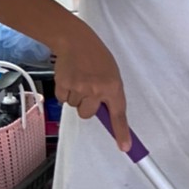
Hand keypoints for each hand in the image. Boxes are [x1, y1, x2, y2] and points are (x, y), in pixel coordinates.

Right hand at [53, 24, 129, 150]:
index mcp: (113, 87)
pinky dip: (64, 91)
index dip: (121, 132)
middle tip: (88, 89)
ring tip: (79, 78)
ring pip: (75, 106)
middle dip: (86, 106)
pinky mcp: (64, 85)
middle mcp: (97, 90)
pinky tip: (70, 77)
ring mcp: (79, 88)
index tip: (125, 147)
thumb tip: (105, 113)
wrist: (75, 40)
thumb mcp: (111, 74)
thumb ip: (109, 93)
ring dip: (76, 96)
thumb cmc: (96, 56)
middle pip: (88, 114)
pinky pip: (62, 99)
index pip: (119, 115)